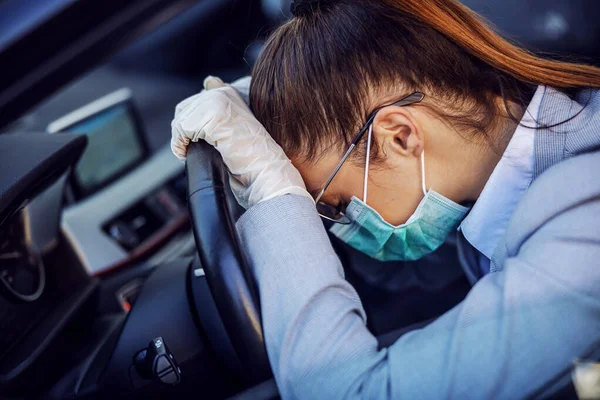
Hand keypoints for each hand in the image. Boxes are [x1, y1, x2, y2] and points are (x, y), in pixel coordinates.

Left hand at [171, 76, 312, 208]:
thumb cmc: (253, 157)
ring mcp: (218, 103)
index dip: (190, 122)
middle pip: (183, 109)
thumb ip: (217, 111)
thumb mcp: (232, 129)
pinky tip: (187, 154)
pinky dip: (179, 144)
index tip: (195, 138)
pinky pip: (181, 129)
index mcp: (229, 93)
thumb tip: (207, 84)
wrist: (265, 170)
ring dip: (179, 139)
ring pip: (180, 119)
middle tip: (187, 148)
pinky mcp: (213, 117)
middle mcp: (223, 93)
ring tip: (187, 152)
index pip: (194, 100)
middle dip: (182, 131)